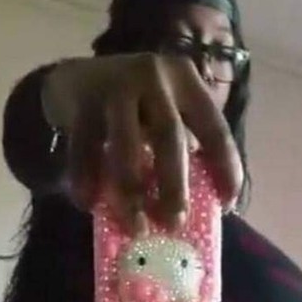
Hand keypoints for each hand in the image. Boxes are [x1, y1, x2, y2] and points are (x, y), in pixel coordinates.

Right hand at [42, 54, 242, 230]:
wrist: (75, 75)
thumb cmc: (134, 106)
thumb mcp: (165, 110)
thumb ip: (182, 145)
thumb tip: (203, 205)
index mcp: (186, 82)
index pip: (215, 128)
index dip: (225, 168)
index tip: (226, 205)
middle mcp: (154, 78)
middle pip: (169, 135)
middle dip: (174, 184)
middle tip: (175, 223)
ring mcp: (116, 87)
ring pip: (125, 144)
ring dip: (131, 190)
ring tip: (135, 226)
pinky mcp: (81, 100)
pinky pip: (84, 146)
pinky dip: (87, 178)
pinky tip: (88, 204)